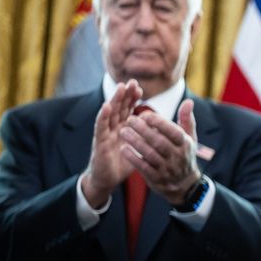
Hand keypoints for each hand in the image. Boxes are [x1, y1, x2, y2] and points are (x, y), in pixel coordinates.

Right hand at [82, 80, 142, 207]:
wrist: (108, 179)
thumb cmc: (124, 162)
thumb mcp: (139, 147)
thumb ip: (147, 136)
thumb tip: (161, 128)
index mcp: (123, 128)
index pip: (128, 109)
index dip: (132, 99)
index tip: (140, 87)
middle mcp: (113, 127)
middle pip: (119, 107)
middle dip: (125, 94)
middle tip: (132, 81)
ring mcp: (105, 133)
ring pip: (110, 113)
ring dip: (115, 100)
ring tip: (120, 88)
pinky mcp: (99, 142)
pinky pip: (100, 127)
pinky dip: (103, 116)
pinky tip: (106, 106)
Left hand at [120, 99, 202, 205]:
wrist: (184, 184)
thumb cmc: (183, 154)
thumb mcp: (189, 138)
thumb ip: (186, 119)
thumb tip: (188, 102)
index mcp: (185, 144)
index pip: (173, 131)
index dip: (159, 122)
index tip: (145, 114)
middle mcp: (177, 156)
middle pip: (159, 142)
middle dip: (143, 130)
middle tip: (129, 120)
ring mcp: (166, 168)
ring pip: (149, 154)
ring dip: (135, 142)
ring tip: (123, 131)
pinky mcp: (156, 178)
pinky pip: (143, 167)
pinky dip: (133, 158)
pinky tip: (123, 148)